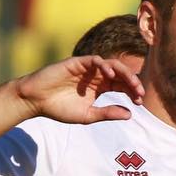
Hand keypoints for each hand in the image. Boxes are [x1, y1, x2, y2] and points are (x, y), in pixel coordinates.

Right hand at [14, 56, 144, 124]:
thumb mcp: (87, 115)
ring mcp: (87, 68)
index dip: (132, 91)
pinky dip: (104, 65)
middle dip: (133, 82)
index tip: (140, 102)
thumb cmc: (59, 108)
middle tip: (140, 93)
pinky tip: (110, 75)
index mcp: (100, 87)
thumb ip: (106, 113)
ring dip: (124, 73)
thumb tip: (130, 115)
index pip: (121, 85)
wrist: (35, 101)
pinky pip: (95, 60)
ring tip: (132, 84)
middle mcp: (96, 76)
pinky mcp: (77, 62)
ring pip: (112, 65)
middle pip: (120, 74)